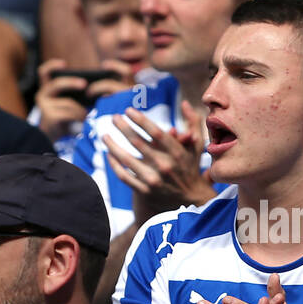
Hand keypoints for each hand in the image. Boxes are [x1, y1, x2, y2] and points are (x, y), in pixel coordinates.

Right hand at [34, 58, 135, 140]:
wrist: (55, 137)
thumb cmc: (66, 118)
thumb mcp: (71, 103)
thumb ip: (77, 93)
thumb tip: (97, 87)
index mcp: (48, 89)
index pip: (43, 72)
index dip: (52, 66)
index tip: (64, 64)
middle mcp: (43, 95)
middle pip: (56, 84)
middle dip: (71, 82)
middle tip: (84, 84)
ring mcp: (44, 106)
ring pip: (68, 102)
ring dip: (80, 109)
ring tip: (86, 115)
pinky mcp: (49, 116)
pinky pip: (69, 113)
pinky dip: (78, 117)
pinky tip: (82, 121)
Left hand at [106, 101, 213, 221]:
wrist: (191, 200)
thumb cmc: (191, 167)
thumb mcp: (197, 145)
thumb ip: (193, 122)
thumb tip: (184, 103)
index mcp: (176, 152)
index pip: (155, 132)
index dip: (140, 119)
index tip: (128, 110)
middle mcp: (164, 165)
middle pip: (137, 142)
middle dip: (122, 127)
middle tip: (114, 117)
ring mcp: (153, 180)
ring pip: (126, 159)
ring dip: (112, 145)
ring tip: (105, 136)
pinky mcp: (145, 191)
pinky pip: (124, 176)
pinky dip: (115, 165)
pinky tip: (110, 155)